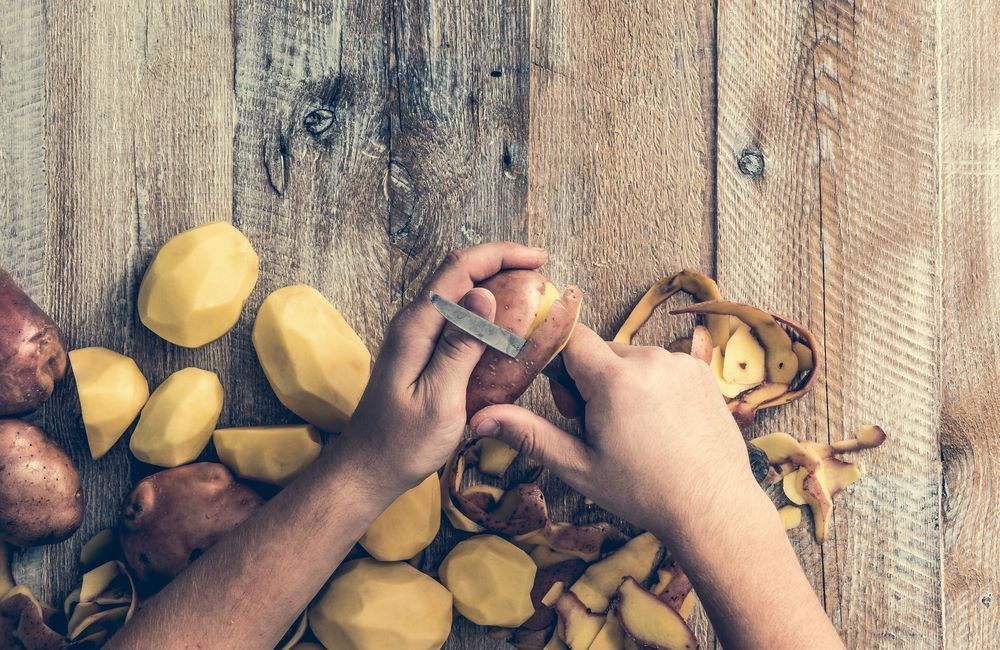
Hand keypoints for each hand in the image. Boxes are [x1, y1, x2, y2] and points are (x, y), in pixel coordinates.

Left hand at [338, 242, 548, 496]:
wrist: (369, 468)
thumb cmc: (403, 442)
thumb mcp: (439, 397)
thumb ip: (460, 345)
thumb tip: (485, 294)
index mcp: (416, 326)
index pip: (460, 268)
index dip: (501, 255)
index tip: (539, 259)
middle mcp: (412, 321)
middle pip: (458, 271)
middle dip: (501, 263)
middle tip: (541, 275)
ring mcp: (414, 335)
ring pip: (457, 291)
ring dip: (493, 283)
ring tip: (530, 293)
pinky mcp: (420, 350)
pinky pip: (455, 316)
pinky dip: (484, 310)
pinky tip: (505, 325)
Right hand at [469, 324, 762, 541]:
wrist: (713, 507)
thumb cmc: (642, 491)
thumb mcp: (577, 465)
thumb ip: (527, 433)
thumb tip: (477, 418)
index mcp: (614, 377)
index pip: (570, 338)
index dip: (561, 368)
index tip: (570, 404)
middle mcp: (649, 358)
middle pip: (599, 353)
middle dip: (591, 383)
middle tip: (602, 430)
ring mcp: (679, 362)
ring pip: (630, 360)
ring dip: (623, 386)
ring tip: (637, 432)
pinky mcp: (701, 370)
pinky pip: (661, 366)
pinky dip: (653, 388)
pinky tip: (662, 427)